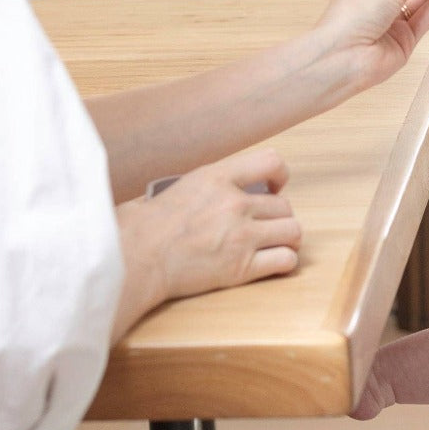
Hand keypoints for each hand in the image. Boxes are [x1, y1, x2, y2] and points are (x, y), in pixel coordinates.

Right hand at [112, 147, 300, 339]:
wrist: (136, 259)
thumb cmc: (147, 226)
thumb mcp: (178, 186)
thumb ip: (211, 183)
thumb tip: (230, 185)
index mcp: (217, 178)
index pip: (272, 161)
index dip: (280, 175)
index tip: (275, 187)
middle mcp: (235, 204)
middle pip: (285, 205)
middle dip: (278, 216)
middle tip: (264, 226)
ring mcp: (241, 236)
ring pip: (292, 231)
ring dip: (286, 238)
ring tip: (274, 244)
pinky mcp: (241, 268)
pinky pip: (285, 260)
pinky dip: (284, 262)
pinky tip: (272, 263)